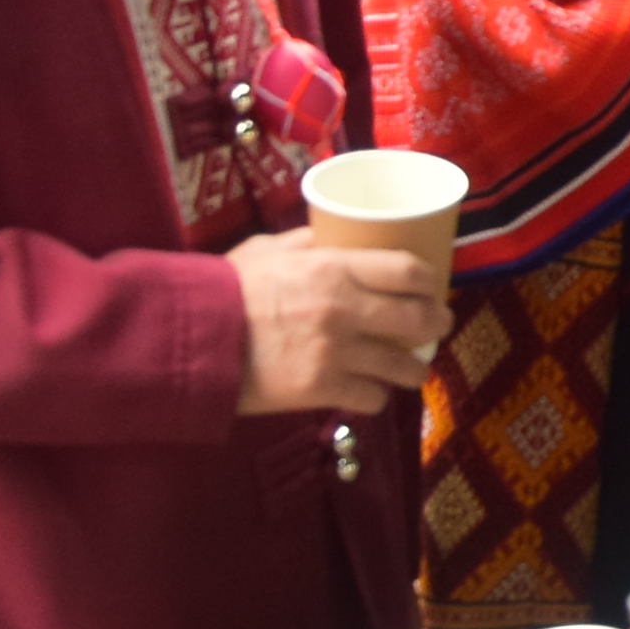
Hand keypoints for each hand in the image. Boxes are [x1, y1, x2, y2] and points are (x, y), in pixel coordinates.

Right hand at [227, 232, 447, 415]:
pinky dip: (375, 396)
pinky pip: (372, 398)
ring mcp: (336, 353)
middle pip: (419, 318)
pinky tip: (369, 389)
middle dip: (437, 324)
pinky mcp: (322, 390)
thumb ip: (310, 241)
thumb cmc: (227, 289)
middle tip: (437, 326)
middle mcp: (344, 309)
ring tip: (413, 369)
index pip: (408, 270)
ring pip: (404, 366)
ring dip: (414, 368)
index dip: (430, 281)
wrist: (191, 339)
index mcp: (334, 268)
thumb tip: (340, 230)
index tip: (433, 287)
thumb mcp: (269, 250)